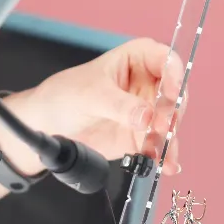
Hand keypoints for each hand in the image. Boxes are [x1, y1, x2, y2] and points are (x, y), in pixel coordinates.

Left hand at [0, 37, 185, 177]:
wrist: (49, 124)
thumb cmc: (65, 94)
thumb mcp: (90, 95)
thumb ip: (119, 105)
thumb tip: (146, 116)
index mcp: (135, 59)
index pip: (164, 58)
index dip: (174, 72)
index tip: (173, 91)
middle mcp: (147, 83)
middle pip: (174, 94)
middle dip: (172, 111)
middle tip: (162, 126)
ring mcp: (147, 111)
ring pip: (171, 122)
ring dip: (170, 138)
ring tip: (160, 152)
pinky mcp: (142, 136)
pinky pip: (160, 145)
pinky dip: (164, 155)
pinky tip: (165, 165)